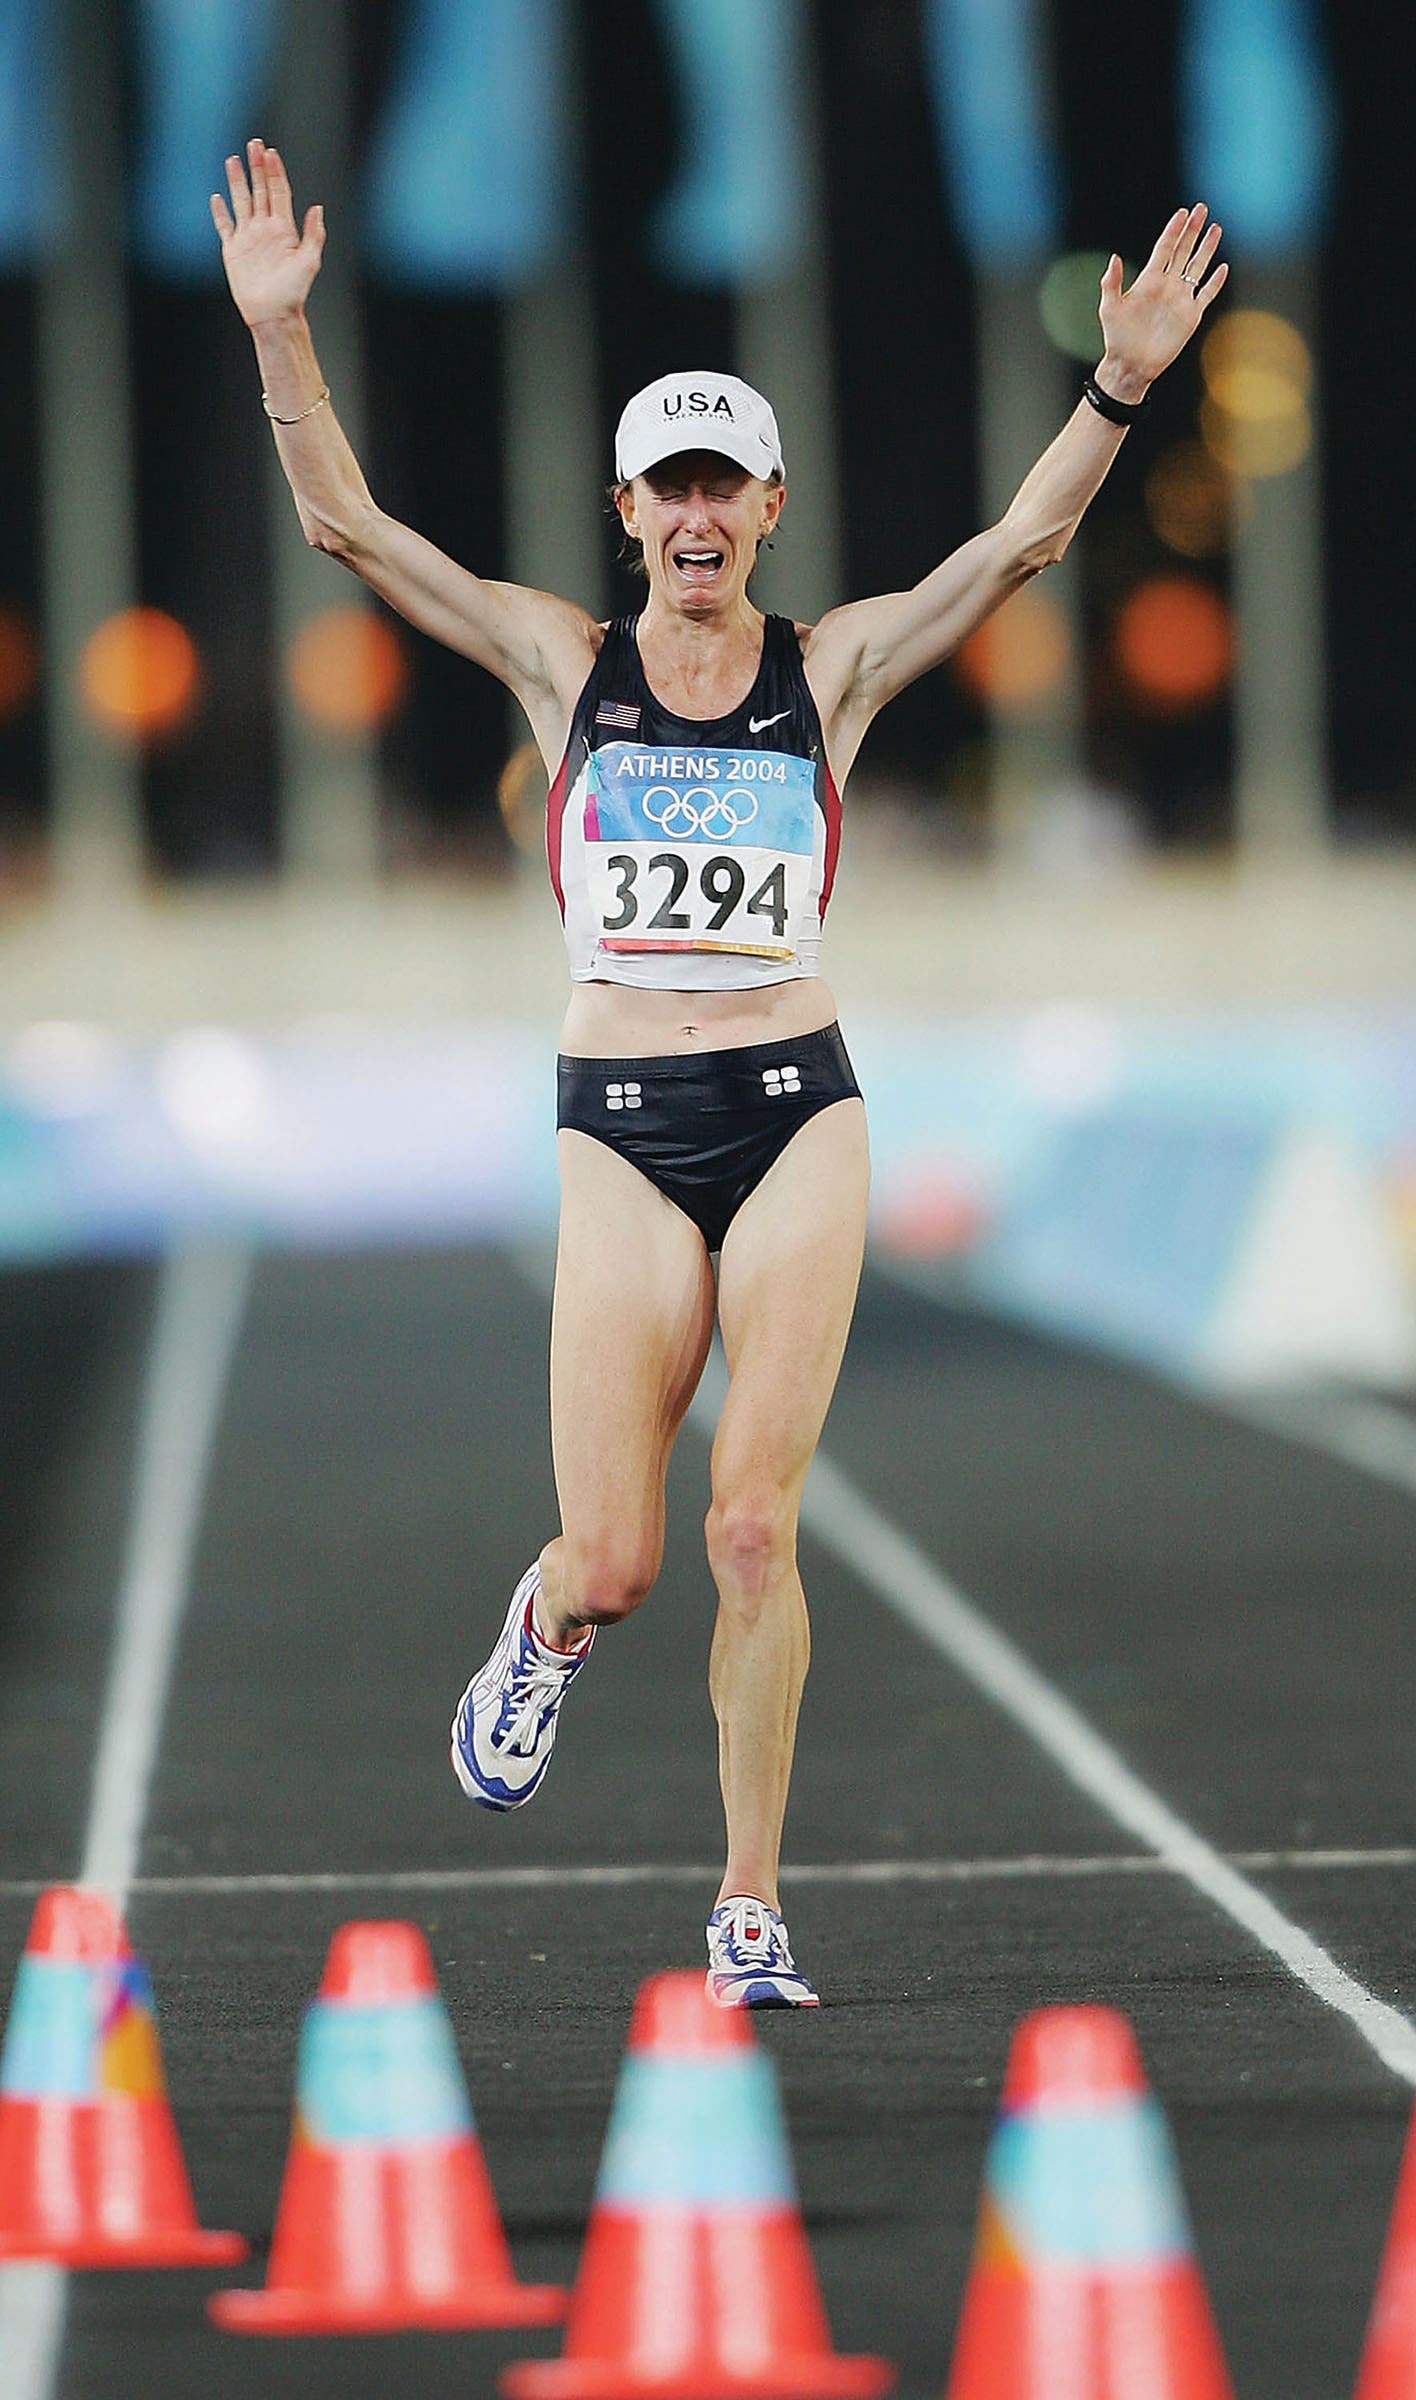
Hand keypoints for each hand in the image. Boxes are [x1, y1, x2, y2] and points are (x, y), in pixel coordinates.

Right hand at [210, 138, 324, 327]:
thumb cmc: (293, 293)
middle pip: (260, 190)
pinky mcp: (233, 251)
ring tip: (233, 159)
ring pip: (241, 201)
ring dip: (237, 181)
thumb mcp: (309, 262)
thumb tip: (317, 208)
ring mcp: (248, 238)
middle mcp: (265, 229)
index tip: (270, 151)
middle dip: (257, 167)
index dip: (274, 171)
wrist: (273, 315)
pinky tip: (217, 197)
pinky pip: (225, 226)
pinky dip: (220, 212)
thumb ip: (313, 235)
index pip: (278, 192)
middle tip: (254, 144)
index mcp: (283, 229)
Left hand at [1095, 205, 1226, 401]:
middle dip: (1192, 230)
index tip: (1182, 213)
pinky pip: (1206, 295)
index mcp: (1149, 280)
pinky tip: (1221, 268)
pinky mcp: (1191, 316)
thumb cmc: (1117, 338)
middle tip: (1201, 209)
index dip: (1173, 230)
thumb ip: (1111, 283)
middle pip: (1183, 251)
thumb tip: (1114, 258)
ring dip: (1206, 248)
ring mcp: (1181, 299)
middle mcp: (1167, 285)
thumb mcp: (1109, 308)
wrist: (1131, 365)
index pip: (1165, 248)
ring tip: (1215, 228)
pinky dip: (1215, 282)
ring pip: (1197, 267)